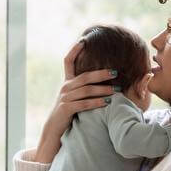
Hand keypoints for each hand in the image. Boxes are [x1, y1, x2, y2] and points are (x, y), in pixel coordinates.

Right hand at [34, 40, 117, 162]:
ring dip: (102, 90)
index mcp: (67, 82)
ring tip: (116, 91)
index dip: (74, 50)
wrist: (54, 131)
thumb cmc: (68, 114)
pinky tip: (106, 102)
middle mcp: (65, 88)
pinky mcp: (66, 109)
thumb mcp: (74, 98)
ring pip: (86, 90)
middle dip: (101, 74)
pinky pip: (83, 104)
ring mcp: (64, 98)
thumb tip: (102, 80)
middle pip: (84, 76)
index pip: (67, 61)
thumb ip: (84, 89)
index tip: (84, 40)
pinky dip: (95, 102)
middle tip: (116, 72)